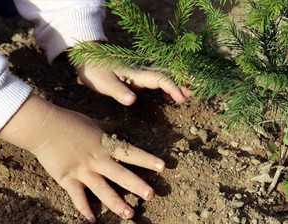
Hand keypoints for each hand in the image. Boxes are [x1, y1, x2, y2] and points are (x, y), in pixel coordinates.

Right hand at [0, 94, 164, 223]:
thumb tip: (118, 128)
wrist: (44, 127)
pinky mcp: (68, 179)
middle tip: (151, 195)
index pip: (131, 153)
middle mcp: (97, 160)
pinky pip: (78, 197)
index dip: (147, 160)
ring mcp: (83, 171)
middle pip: (121, 175)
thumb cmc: (70, 122)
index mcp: (105, 145)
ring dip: (117, 204)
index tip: (163, 167)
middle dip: (137, 185)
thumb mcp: (94, 123)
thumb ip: (107, 129)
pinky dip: (84, 209)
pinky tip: (92, 221)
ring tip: (129, 214)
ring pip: (103, 190)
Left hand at [72, 46, 191, 105]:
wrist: (88, 58)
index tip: (182, 98)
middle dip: (185, 81)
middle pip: (169, 74)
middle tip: (199, 90)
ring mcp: (142, 73)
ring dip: (180, 82)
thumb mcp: (103, 83)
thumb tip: (132, 100)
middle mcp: (143, 71)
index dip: (173, 87)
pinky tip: (171, 95)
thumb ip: (118, 91)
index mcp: (136, 73)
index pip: (160, 79)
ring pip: (167, 75)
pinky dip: (170, 85)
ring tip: (193, 92)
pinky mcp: (139, 76)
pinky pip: (160, 79)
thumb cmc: (95, 70)